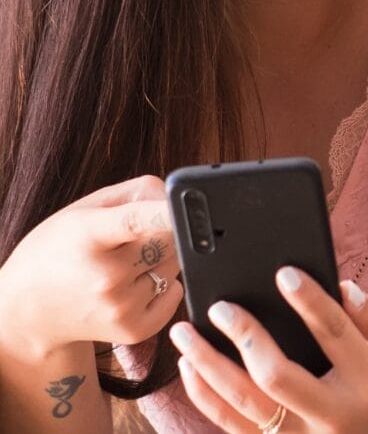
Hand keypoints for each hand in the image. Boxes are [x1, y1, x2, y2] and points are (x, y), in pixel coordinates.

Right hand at [0, 176, 181, 355]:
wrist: (31, 310)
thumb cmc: (60, 249)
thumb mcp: (85, 209)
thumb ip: (136, 193)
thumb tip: (176, 198)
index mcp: (89, 237)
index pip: (134, 222)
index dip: (164, 212)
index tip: (181, 204)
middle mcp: (106, 275)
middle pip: (171, 239)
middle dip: (164, 231)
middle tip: (133, 238)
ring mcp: (121, 307)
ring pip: (176, 264)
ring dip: (162, 259)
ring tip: (126, 264)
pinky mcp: (134, 329)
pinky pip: (176, 293)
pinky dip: (165, 286)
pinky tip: (133, 286)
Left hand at [171, 268, 367, 433]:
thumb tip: (341, 288)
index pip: (334, 333)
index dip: (309, 301)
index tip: (284, 273)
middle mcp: (334, 415)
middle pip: (277, 377)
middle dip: (245, 338)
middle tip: (220, 307)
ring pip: (244, 406)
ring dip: (208, 368)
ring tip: (185, 334)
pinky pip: (234, 427)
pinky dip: (206, 398)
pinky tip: (191, 369)